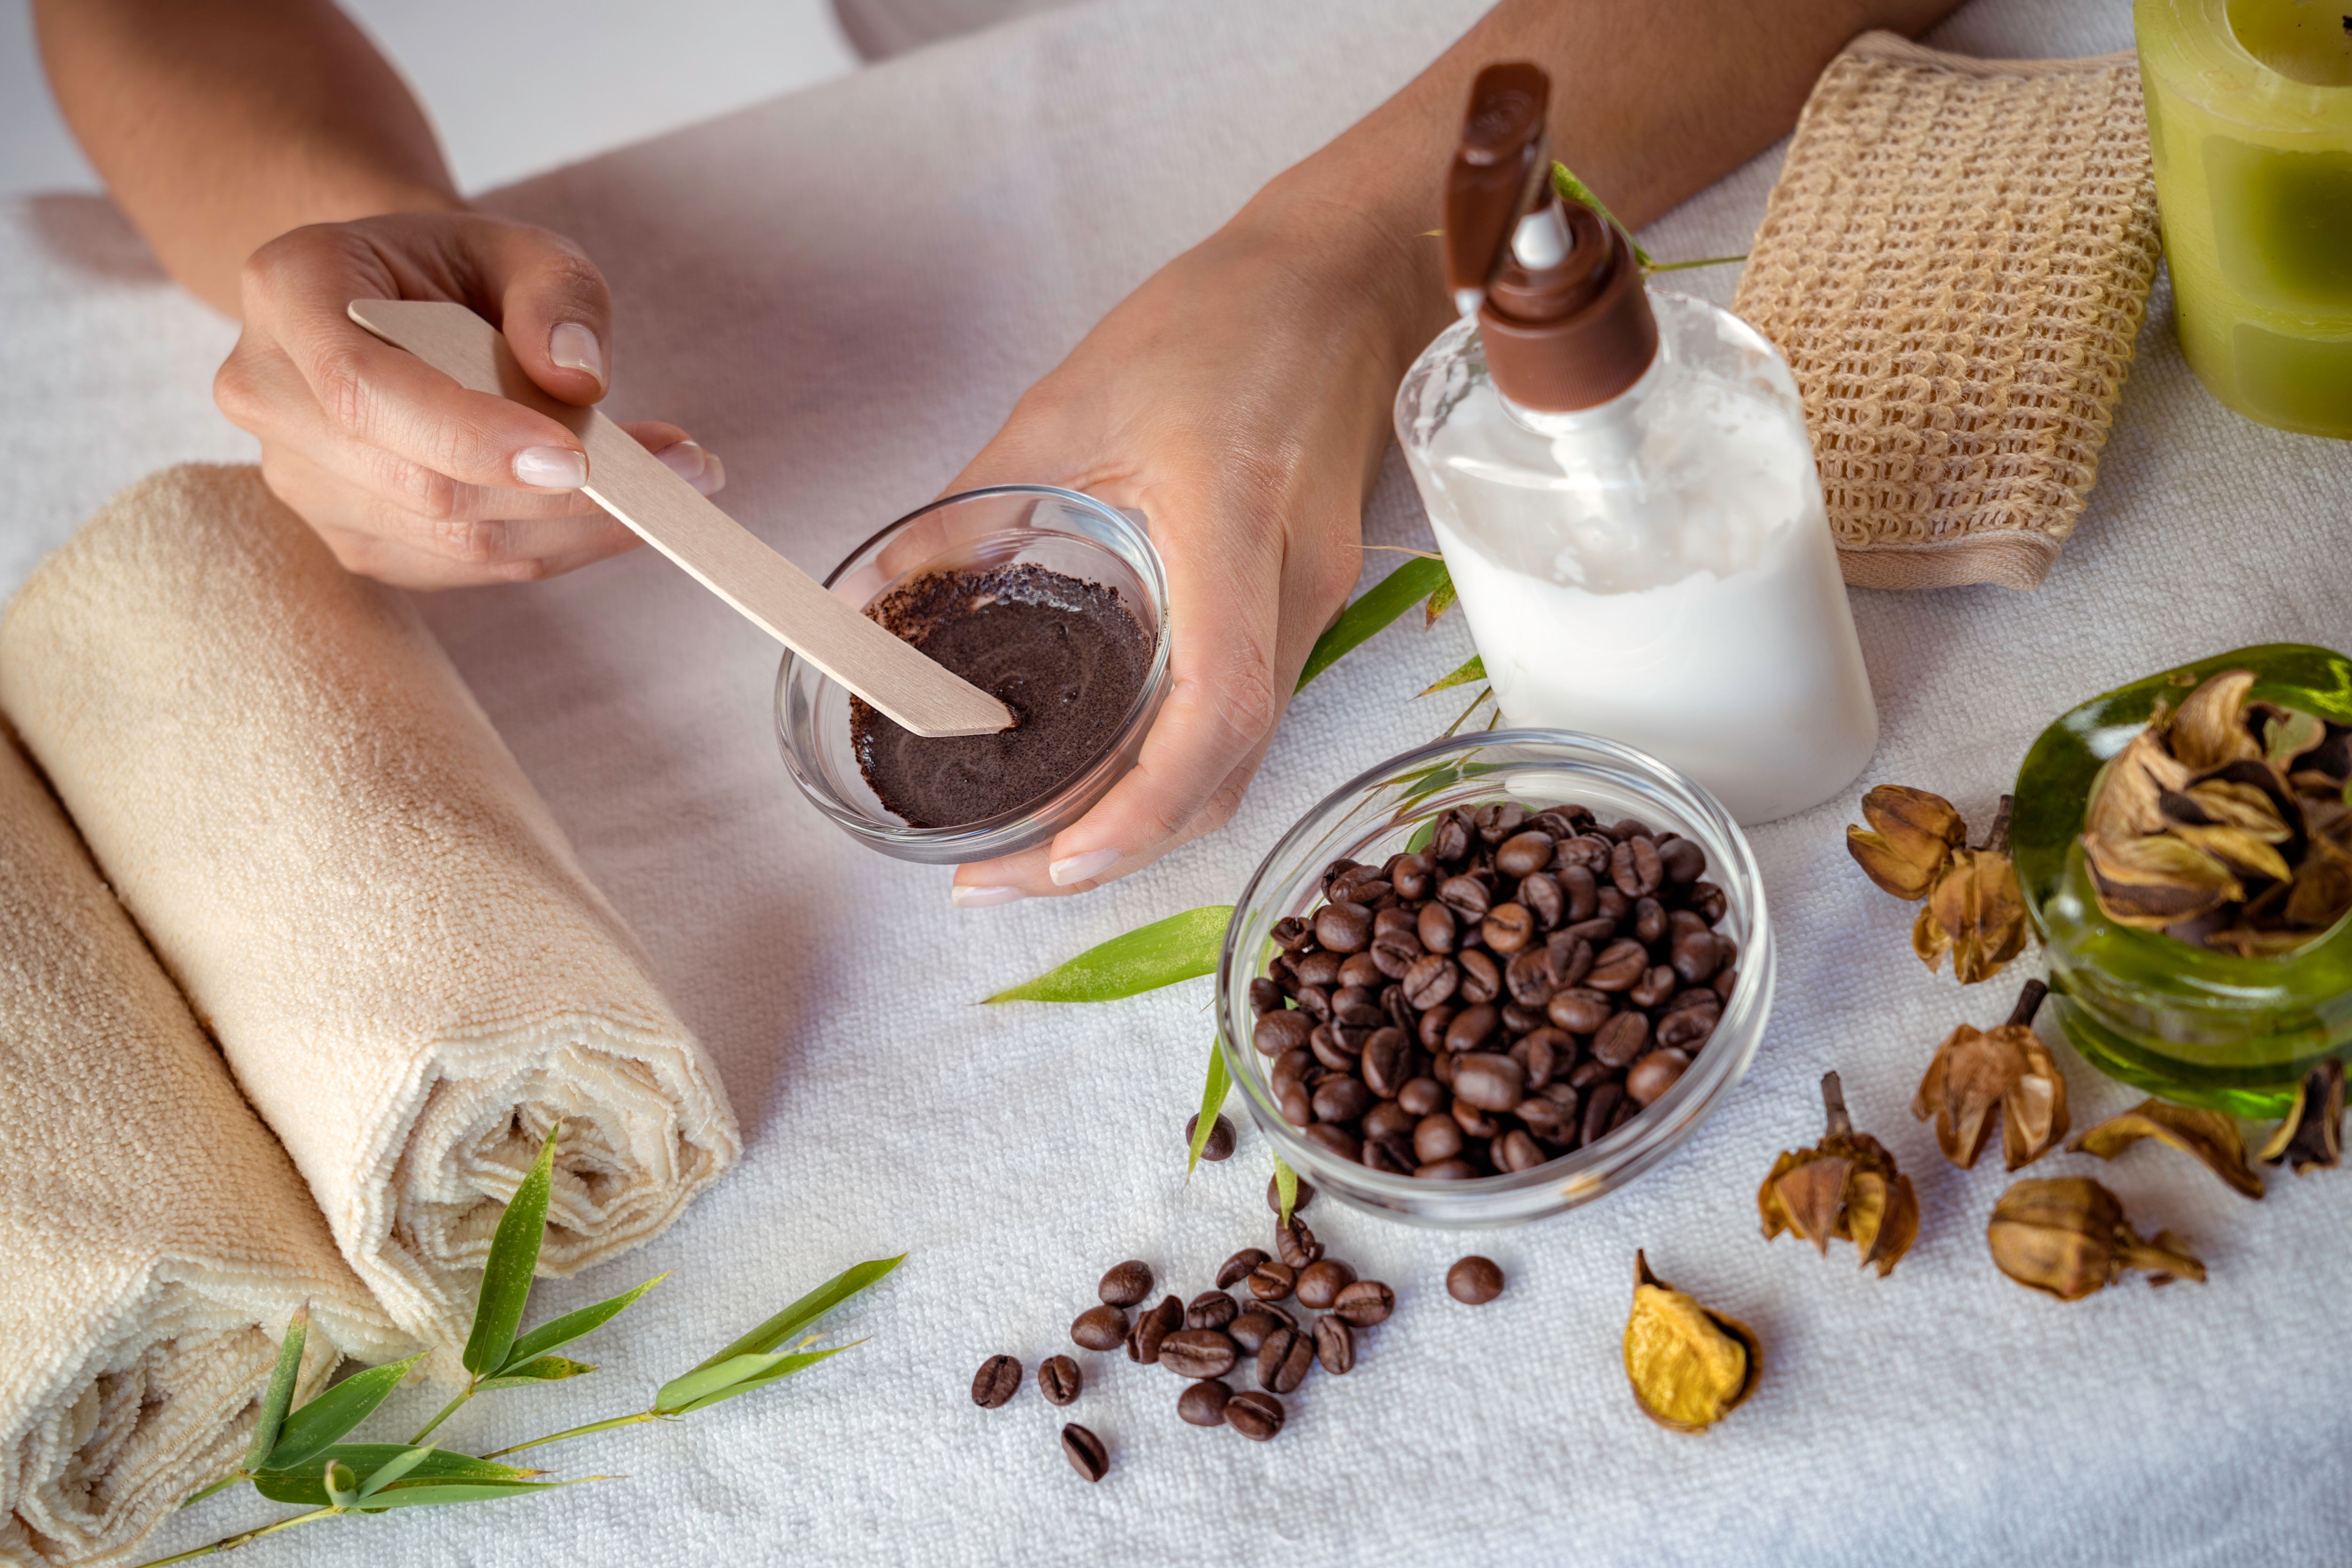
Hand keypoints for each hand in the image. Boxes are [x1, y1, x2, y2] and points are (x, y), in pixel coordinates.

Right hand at [213, 209, 722, 587]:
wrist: (396, 301)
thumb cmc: (456, 269)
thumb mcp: (519, 243)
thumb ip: (558, 292)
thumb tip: (578, 375)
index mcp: (289, 291)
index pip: (367, 390)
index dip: (472, 436)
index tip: (579, 458)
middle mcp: (269, 393)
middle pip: (418, 483)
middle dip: (559, 495)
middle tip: (683, 470)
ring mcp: (302, 480)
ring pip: (450, 539)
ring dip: (575, 526)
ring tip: (673, 484)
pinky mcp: (353, 537)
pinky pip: (464, 567)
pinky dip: (554, 546)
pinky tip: (613, 511)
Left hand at [945, 189, 1439, 904]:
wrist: (1344, 280)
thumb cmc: (1217, 320)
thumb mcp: (1066, 398)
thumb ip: (970, 509)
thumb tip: (874, 599)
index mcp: (1231, 523)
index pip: (1216, 704)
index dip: (1141, 804)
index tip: (1055, 856)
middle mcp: (1293, 585)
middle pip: (1229, 766)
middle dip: (1120, 848)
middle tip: (1003, 880)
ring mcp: (1318, 603)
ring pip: (1245, 758)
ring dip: (1149, 823)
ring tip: (1040, 850)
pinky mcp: (1314, 605)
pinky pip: (1251, 718)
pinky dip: (1179, 772)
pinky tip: (1106, 779)